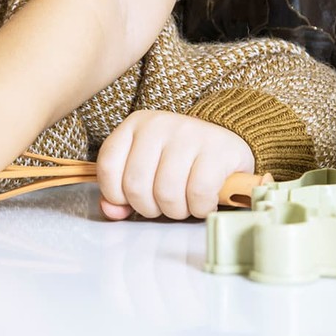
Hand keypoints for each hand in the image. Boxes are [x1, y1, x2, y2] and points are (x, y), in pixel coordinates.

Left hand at [95, 111, 253, 220]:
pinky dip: (200, 208)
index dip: (117, 194)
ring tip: (185, 203)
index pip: (108, 166)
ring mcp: (189, 133)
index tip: (133, 200)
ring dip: (176, 211)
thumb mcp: (146, 170)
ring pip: (166, 193)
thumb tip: (112, 210)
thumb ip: (121, 191)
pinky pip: (198, 194)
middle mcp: (159, 124)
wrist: (226, 148)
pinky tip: (204, 202)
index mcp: (135, 125)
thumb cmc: (181, 163)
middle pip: (136, 185)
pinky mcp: (217, 149)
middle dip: (149, 208)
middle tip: (164, 204)